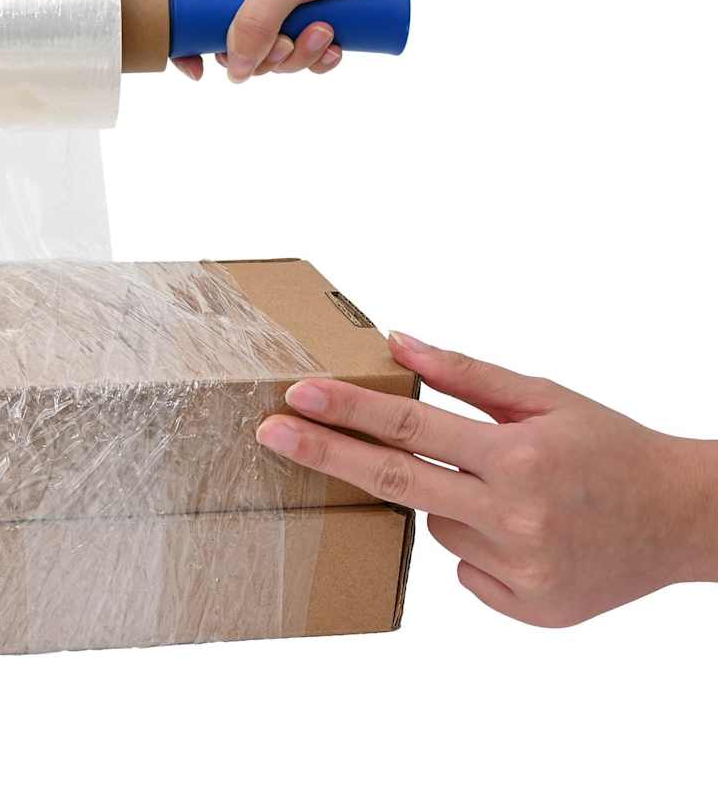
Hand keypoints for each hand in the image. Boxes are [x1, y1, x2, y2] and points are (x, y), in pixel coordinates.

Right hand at [173, 0, 536, 82]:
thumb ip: (255, 21)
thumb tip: (233, 70)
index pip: (200, 13)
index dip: (193, 44)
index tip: (197, 72)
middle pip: (244, 47)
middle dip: (268, 57)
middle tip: (291, 43)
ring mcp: (295, 7)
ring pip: (280, 56)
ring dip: (301, 57)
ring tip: (327, 34)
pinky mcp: (326, 19)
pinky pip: (311, 56)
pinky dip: (322, 59)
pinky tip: (339, 48)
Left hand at [256, 332, 717, 626]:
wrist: (683, 518)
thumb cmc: (610, 445)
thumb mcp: (545, 395)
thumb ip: (466, 372)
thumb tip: (398, 339)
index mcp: (519, 455)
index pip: (411, 426)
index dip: (349, 410)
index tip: (297, 394)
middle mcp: (515, 517)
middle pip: (394, 483)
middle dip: (326, 454)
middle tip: (270, 433)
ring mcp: (519, 570)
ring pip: (434, 525)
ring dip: (446, 499)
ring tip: (510, 490)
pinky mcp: (526, 608)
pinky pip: (463, 567)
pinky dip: (476, 542)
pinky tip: (524, 530)